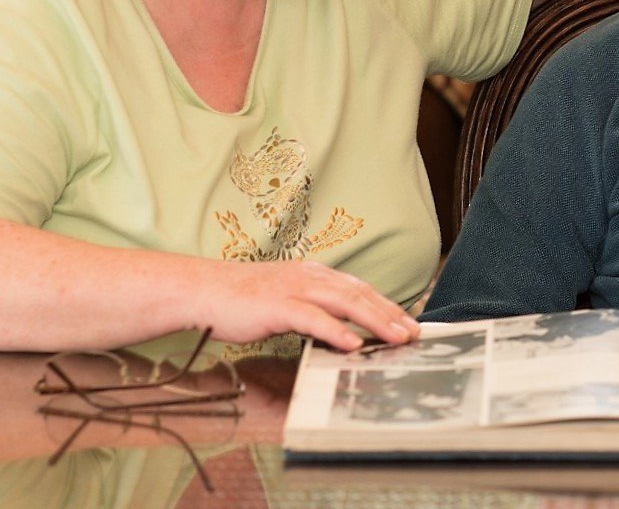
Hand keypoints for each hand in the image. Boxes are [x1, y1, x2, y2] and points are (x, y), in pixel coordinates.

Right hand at [192, 259, 420, 350]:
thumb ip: (311, 309)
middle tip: (414, 333)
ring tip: (397, 338)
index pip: (357, 288)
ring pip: (345, 303)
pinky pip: (314, 318)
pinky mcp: (278, 305)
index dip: (385, 304)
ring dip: (375, 321)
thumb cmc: (241, 299)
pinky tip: (354, 344)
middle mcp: (308, 277)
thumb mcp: (284, 299)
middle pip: (359, 294)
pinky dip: (337, 331)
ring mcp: (294, 289)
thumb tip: (338, 329)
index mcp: (312, 274)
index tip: (406, 321)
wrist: (203, 290)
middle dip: (390, 313)